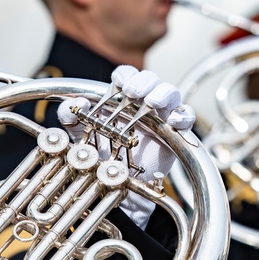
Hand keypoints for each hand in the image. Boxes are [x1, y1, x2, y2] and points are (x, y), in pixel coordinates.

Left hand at [57, 66, 194, 228]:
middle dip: (143, 81)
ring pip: (171, 92)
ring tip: (152, 102)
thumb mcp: (80, 135)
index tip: (118, 83)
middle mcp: (144, 103)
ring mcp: (162, 117)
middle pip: (151, 79)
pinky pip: (187, 117)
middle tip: (132, 93)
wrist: (118, 184)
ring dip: (163, 93)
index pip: (128, 75)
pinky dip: (184, 115)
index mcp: (122, 98)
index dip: (125, 75)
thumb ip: (71, 118)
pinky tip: (175, 121)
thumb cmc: (102, 156)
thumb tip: (74, 105)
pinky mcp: (176, 134)